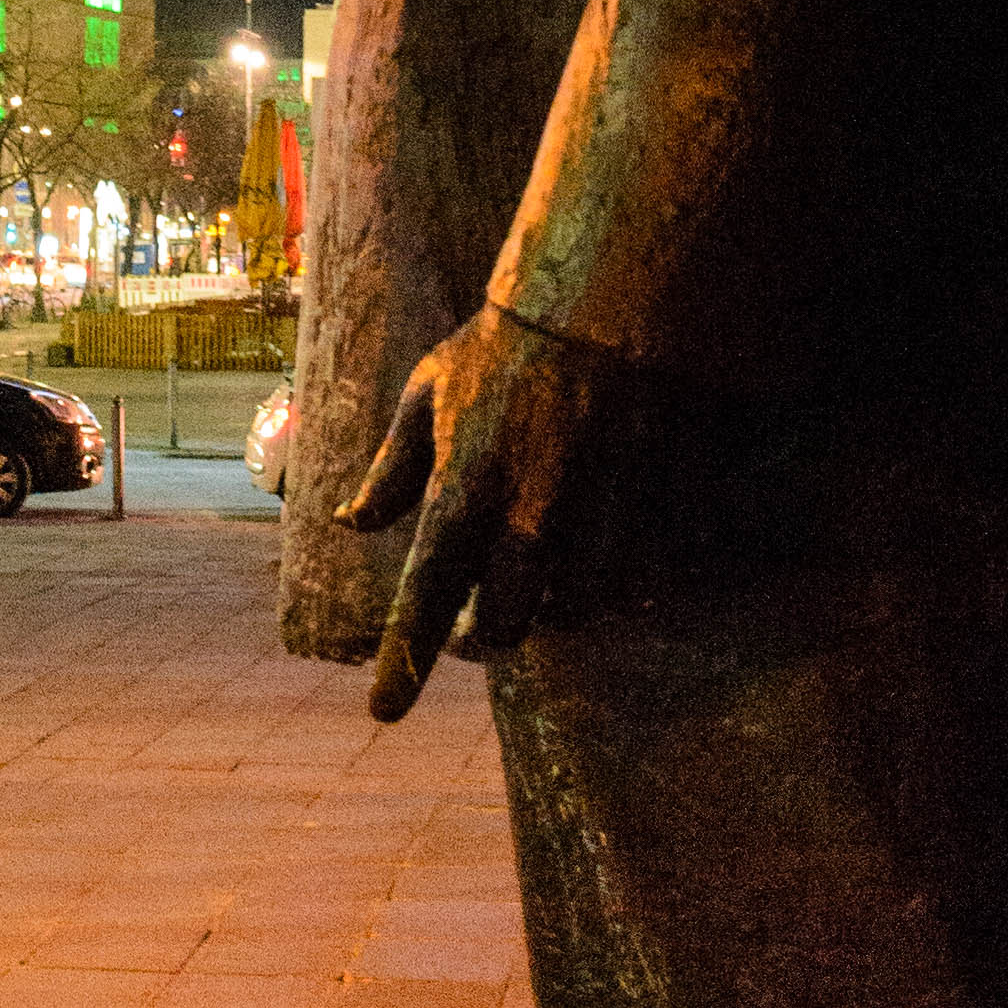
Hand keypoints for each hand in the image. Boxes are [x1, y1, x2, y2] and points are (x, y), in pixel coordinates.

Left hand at [343, 303, 626, 722]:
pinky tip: (602, 557)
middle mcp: (534, 516)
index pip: (426, 599)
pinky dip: (617, 583)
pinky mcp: (656, 512)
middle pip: (509, 625)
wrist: (610, 295)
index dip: (404, 663)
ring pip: (577, 612)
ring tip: (543, 581)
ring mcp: (600, 519)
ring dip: (554, 609)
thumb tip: (351, 523)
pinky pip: (638, 582)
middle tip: (480, 619)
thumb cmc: (505, 342)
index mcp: (467, 486)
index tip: (382, 712)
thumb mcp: (428, 389)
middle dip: (490, 632)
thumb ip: (392, 466)